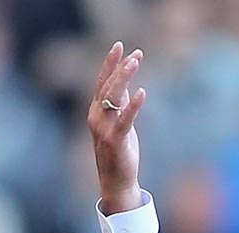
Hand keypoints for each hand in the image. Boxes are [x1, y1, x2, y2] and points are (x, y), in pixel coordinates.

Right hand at [90, 41, 146, 213]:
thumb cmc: (119, 152)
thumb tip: (127, 85)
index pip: (102, 81)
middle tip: (135, 53)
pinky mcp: (115, 140)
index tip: (120, 46)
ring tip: (136, 62)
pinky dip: (133, 105)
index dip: (110, 63)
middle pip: (108, 85)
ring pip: (113, 96)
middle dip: (120, 67)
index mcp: (96, 110)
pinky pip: (125, 119)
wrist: (115, 181)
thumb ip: (120, 105)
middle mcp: (96, 116)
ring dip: (125, 77)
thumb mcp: (119, 123)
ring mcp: (104, 128)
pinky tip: (142, 92)